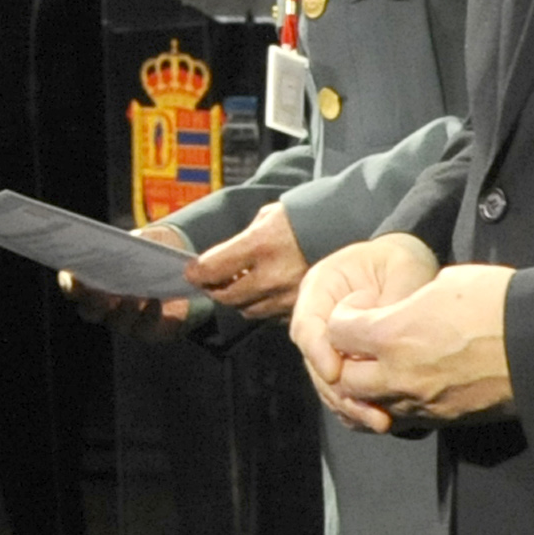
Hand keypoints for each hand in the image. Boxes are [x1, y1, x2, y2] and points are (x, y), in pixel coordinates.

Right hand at [64, 223, 195, 339]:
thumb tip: (133, 243)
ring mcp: (125, 320)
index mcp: (92, 282)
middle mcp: (103, 306)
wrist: (175, 267)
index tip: (73, 275)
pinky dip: (149, 315)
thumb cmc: (147, 250)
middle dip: (94, 302)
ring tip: (133, 296)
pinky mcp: (149, 328)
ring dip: (124, 310)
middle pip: (90, 311)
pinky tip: (155, 301)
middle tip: (100, 292)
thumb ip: (133, 242)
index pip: (72, 287)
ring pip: (117, 322)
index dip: (69, 284)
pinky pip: (145, 328)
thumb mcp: (140, 241)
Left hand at [183, 202, 307, 320]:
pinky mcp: (302, 307)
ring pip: (248, 310)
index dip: (196, 272)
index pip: (212, 268)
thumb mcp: (266, 218)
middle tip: (212, 282)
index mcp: (259, 245)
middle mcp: (271, 275)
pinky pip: (271, 315)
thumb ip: (242, 241)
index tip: (191, 272)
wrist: (342, 230)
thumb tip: (222, 259)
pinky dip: (264, 306)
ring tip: (242, 285)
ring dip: (240, 300)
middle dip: (215, 289)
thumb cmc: (301, 219)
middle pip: (227, 296)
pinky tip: (267, 292)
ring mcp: (288, 295)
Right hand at [290, 233, 440, 431]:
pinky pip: (343, 390)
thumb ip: (392, 298)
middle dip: (338, 390)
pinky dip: (358, 408)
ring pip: (327, 382)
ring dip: (349, 406)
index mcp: (321, 287)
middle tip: (368, 412)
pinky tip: (380, 420)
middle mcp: (318, 318)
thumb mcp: (401, 268)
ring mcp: (328, 343)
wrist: (405, 266)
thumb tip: (385, 337)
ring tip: (379, 422)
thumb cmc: (401, 261)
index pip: (308, 325)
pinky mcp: (343, 362)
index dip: (319, 351)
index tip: (336, 373)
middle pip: (314, 362)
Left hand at [323, 261, 516, 431]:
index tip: (362, 307)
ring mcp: (422, 403)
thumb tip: (399, 309)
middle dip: (347, 359)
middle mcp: (399, 375)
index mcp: (393, 335)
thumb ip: (406, 301)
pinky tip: (411, 384)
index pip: (335, 332)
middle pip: (345, 378)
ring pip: (371, 405)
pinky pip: (404, 418)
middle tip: (365, 341)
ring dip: (369, 387)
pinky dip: (397, 404)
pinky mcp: (445, 420)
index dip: (344, 315)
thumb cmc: (497, 304)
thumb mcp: (441, 283)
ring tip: (385, 365)